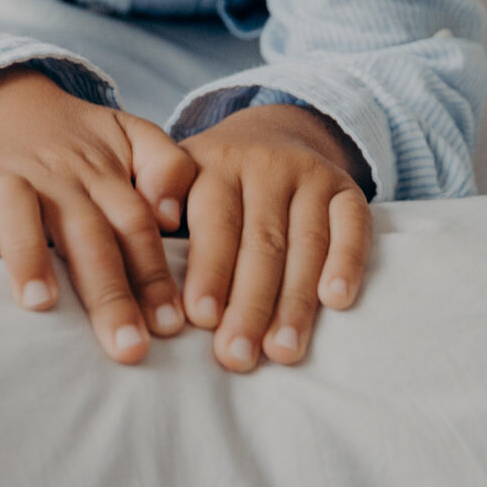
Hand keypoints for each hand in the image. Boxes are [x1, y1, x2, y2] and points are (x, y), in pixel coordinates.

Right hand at [0, 67, 198, 363]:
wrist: (5, 98)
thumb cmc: (78, 139)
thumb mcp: (133, 135)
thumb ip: (169, 168)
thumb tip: (172, 217)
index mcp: (104, 174)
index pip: (136, 225)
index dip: (154, 276)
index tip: (170, 327)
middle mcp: (57, 177)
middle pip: (86, 233)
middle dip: (108, 292)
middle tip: (127, 347)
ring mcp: (6, 174)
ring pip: (17, 208)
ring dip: (29, 253)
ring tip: (42, 303)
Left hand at [177, 101, 372, 371]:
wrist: (275, 130)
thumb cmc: (213, 180)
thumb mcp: (178, 179)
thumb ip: (157, 211)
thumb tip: (134, 260)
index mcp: (215, 164)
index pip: (215, 223)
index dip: (210, 271)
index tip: (201, 318)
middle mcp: (265, 165)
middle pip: (261, 242)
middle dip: (249, 304)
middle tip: (237, 355)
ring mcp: (310, 175)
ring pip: (305, 243)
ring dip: (295, 302)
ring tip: (283, 352)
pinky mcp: (347, 188)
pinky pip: (353, 225)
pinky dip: (348, 261)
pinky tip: (337, 300)